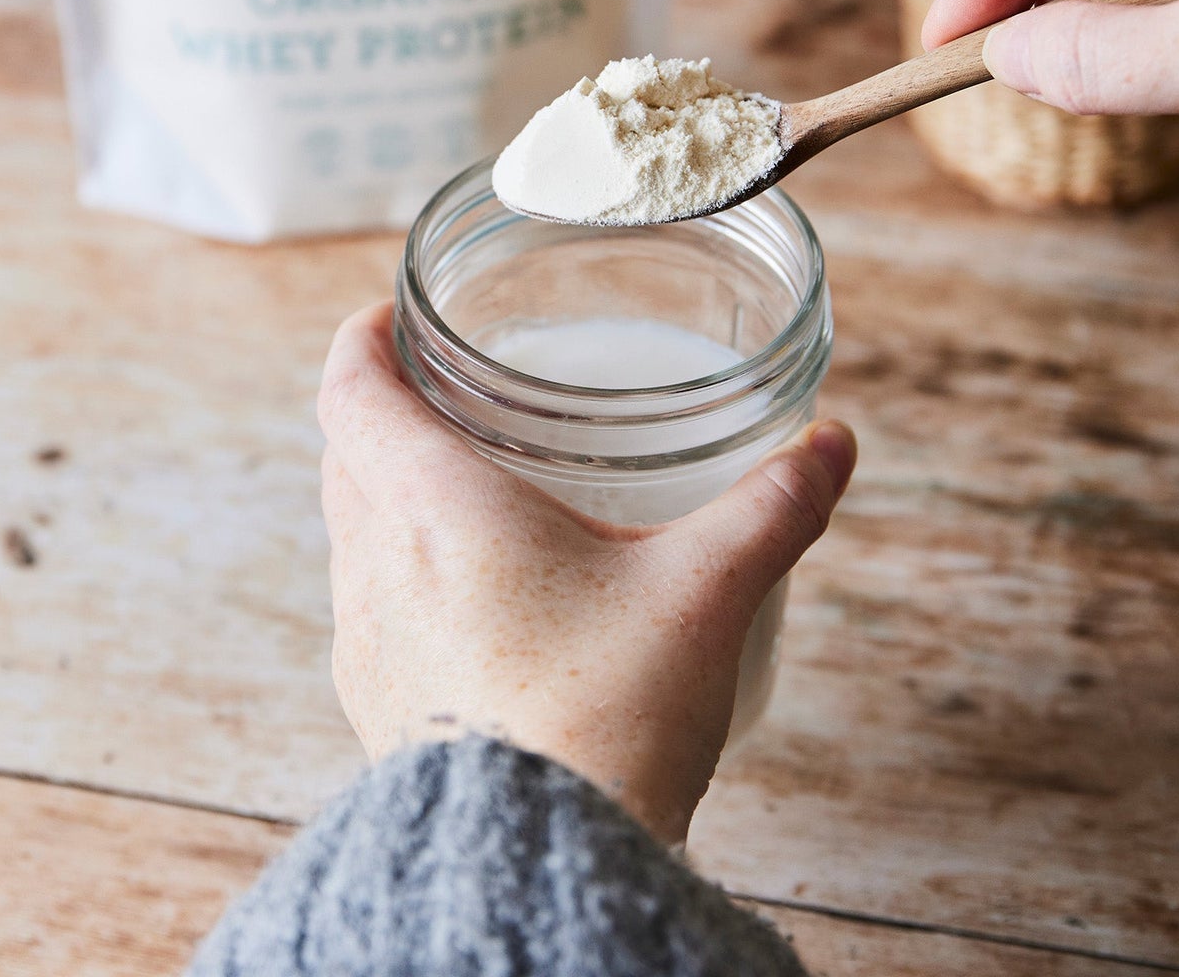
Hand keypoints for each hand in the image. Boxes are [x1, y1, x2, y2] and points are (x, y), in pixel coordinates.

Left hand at [318, 303, 856, 844]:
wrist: (541, 863)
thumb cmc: (605, 718)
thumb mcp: (705, 590)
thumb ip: (774, 505)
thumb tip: (832, 445)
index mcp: (434, 510)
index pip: (351, 392)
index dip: (362, 340)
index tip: (388, 314)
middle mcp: (378, 568)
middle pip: (346, 455)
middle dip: (385, 408)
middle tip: (444, 386)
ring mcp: (370, 646)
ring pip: (354, 533)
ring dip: (389, 491)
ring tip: (468, 485)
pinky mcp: (383, 709)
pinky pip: (372, 607)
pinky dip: (403, 570)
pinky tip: (480, 597)